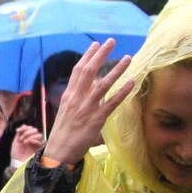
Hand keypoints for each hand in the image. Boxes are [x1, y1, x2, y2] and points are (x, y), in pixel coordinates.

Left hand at [10, 125, 43, 163]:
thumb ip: (20, 132)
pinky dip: (34, 140)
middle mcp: (33, 140)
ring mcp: (36, 144)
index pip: (30, 128)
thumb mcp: (16, 141)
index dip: (25, 128)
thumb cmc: (16, 154)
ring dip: (30, 136)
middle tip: (21, 138)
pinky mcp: (40, 149)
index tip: (17, 131)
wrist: (17, 162)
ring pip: (39, 135)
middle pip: (35, 130)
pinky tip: (28, 142)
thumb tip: (24, 125)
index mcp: (27, 137)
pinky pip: (41, 141)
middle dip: (27, 132)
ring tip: (24, 142)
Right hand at [42, 40, 135, 166]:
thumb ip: (79, 99)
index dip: (88, 56)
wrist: (59, 151)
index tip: (96, 44)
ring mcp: (87, 108)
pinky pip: (112, 103)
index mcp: (69, 95)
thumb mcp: (67, 111)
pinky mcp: (96, 119)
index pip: (78, 70)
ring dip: (116, 69)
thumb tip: (93, 89)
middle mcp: (77, 98)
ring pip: (103, 84)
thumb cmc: (63, 133)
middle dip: (100, 54)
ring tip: (128, 57)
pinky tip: (132, 82)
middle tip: (111, 41)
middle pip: (89, 71)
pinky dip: (122, 92)